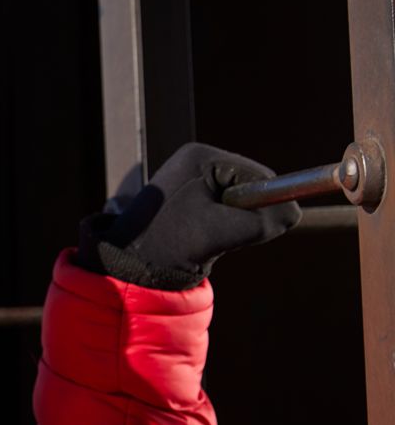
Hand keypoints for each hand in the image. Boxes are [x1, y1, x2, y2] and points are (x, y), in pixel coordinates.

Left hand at [76, 142, 301, 288]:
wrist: (132, 267)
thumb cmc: (170, 243)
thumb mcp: (224, 231)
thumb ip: (266, 220)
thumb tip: (292, 212)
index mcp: (200, 157)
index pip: (259, 175)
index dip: (266, 203)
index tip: (256, 227)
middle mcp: (197, 162)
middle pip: (254, 188)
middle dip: (249, 216)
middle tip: (222, 236)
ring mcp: (195, 181)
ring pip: (246, 205)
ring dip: (238, 226)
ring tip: (208, 239)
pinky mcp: (195, 202)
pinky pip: (232, 215)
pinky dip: (228, 232)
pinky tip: (204, 241)